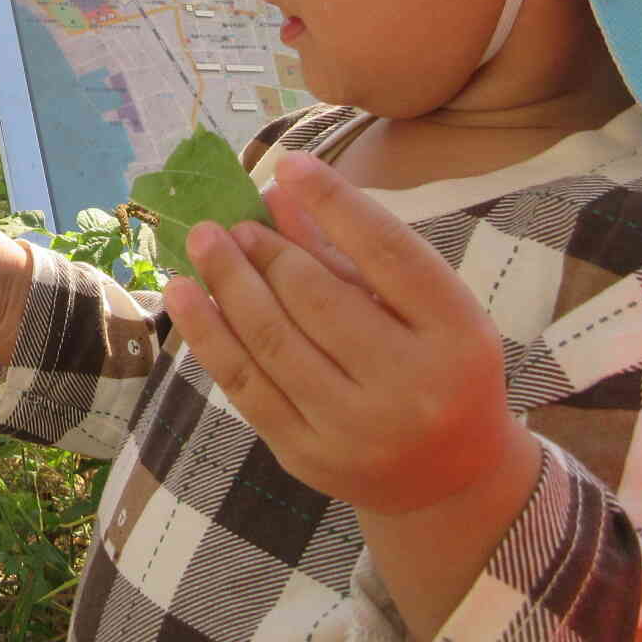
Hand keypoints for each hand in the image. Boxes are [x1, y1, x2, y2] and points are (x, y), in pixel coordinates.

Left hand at [163, 151, 537, 518]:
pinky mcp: (307, 456)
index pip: (387, 252)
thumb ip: (351, 248)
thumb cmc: (438, 365)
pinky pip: (245, 385)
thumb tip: (280, 189)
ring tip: (203, 241)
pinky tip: (184, 293)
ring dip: (227, 282)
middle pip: (317, 298)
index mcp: (456, 334)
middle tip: (233, 223)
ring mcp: (355, 429)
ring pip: (272, 341)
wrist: (451, 476)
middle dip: (266, 251)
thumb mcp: (420, 303)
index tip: (289, 165)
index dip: (335, 201)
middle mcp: (410, 386)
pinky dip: (208, 334)